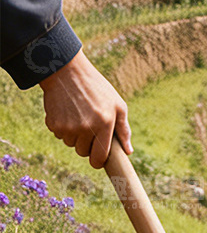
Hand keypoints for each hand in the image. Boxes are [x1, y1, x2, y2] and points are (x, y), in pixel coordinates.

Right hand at [40, 49, 132, 167]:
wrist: (67, 72)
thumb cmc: (97, 88)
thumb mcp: (117, 104)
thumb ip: (123, 129)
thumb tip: (128, 151)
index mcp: (104, 124)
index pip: (99, 158)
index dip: (99, 160)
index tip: (98, 157)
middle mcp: (85, 128)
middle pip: (83, 152)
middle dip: (87, 144)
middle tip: (89, 125)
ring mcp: (67, 127)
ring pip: (71, 144)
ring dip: (75, 135)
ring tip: (79, 114)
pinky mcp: (53, 124)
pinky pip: (60, 135)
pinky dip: (64, 127)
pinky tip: (68, 111)